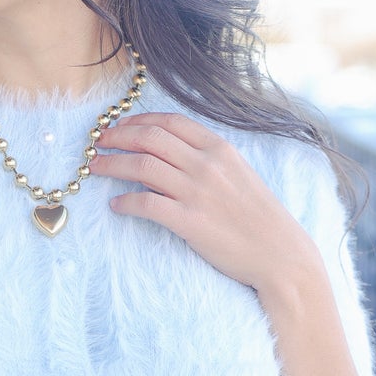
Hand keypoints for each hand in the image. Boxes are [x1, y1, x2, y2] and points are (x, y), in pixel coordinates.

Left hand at [88, 110, 320, 293]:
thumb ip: (208, 162)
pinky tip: (116, 205)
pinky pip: (146, 203)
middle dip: (117, 137)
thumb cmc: (260, 218)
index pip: (170, 122)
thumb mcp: (239, 176)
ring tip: (95, 168)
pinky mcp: (189, 222)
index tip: (119, 127)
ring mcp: (197, 193)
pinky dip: (125, 202)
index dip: (138, 121)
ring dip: (112, 164)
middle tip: (97, 143)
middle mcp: (206, 165)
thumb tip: (172, 156)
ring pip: (141, 166)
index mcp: (220, 150)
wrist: (281, 255)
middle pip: (149, 138)